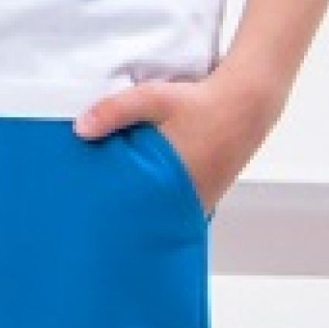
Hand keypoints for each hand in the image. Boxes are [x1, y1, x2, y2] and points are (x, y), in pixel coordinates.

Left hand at [72, 67, 282, 215]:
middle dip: (126, 221)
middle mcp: (193, 201)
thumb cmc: (202, 102)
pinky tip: (144, 190)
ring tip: (113, 208)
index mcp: (177, 186)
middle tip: (96, 221)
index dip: (119, 227)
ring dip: (145, 210)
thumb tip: (80, 129)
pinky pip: (178, 204)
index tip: (95, 229)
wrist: (248, 101)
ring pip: (165, 214)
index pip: (141, 221)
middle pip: (152, 222)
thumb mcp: (154, 98)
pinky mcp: (207, 192)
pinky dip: (161, 200)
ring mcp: (203, 199)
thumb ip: (115, 111)